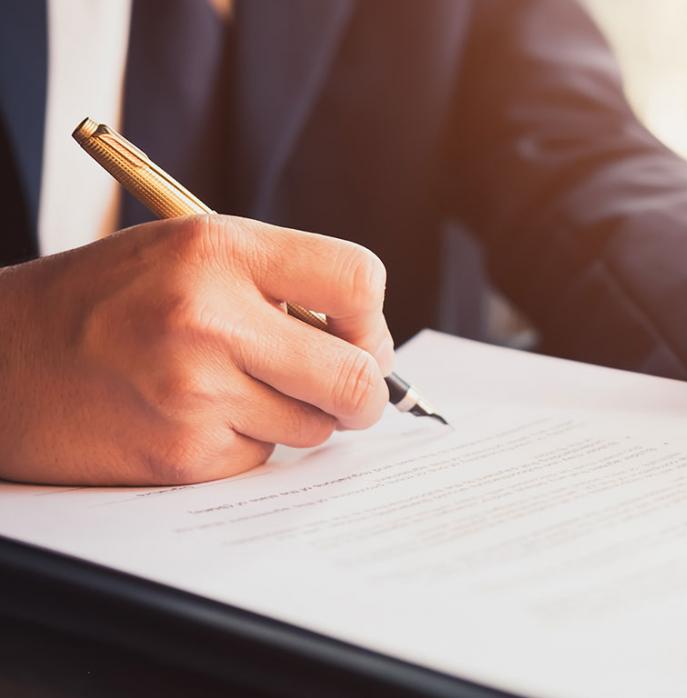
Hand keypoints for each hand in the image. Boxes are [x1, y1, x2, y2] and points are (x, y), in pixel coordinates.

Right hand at [0, 215, 394, 485]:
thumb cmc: (99, 303)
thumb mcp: (183, 253)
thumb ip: (275, 282)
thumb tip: (367, 342)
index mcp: (216, 249)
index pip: (357, 280)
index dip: (369, 318)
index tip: (357, 336)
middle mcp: (207, 316)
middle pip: (355, 375)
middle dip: (362, 391)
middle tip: (344, 391)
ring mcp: (194, 391)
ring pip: (315, 426)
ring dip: (295, 417)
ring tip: (234, 391)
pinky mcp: (181, 454)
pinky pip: (262, 457)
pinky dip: (243, 444)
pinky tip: (192, 419)